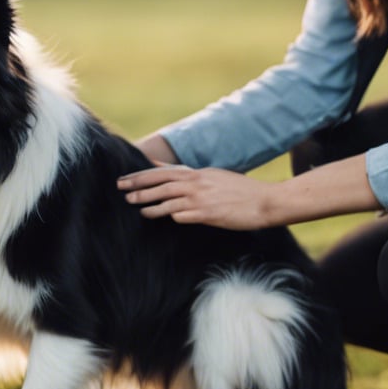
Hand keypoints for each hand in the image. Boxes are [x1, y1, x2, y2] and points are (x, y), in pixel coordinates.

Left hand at [117, 166, 278, 230]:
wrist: (265, 201)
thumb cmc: (241, 190)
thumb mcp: (214, 176)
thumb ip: (192, 175)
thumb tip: (172, 170)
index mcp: (198, 173)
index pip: (163, 171)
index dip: (143, 175)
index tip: (126, 178)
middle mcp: (197, 183)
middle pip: (161, 183)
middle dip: (139, 187)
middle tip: (122, 190)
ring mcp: (202, 199)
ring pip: (168, 200)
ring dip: (151, 205)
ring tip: (139, 209)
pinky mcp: (208, 215)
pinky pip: (183, 216)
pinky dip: (174, 216)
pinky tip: (168, 218)